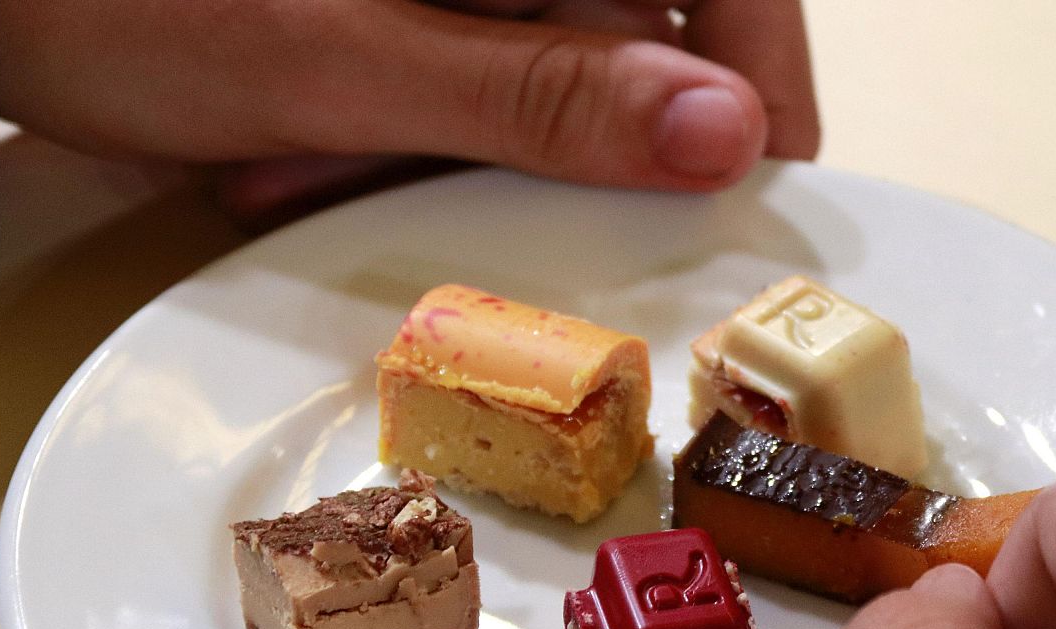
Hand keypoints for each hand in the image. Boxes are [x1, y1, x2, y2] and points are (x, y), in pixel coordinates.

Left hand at [0, 0, 817, 223]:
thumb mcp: (351, 60)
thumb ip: (542, 97)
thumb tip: (716, 133)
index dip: (756, 57)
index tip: (763, 163)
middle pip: (621, 29)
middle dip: (545, 136)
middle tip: (446, 186)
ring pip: (532, 75)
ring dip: (447, 148)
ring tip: (307, 156)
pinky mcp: (407, 11)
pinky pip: (459, 89)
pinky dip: (397, 139)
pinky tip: (292, 147)